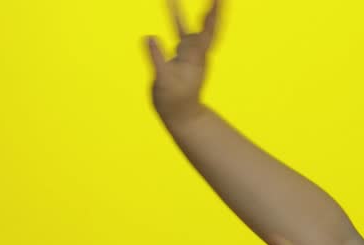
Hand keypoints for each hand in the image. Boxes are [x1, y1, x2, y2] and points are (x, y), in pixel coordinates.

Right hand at [144, 0, 221, 123]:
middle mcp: (197, 52)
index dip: (213, 15)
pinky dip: (176, 19)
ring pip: (191, 26)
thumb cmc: (174, 101)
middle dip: (212, 10)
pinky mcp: (182, 55)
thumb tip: (150, 36)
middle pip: (208, 27)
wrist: (181, 114)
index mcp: (196, 57)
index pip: (208, 31)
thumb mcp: (163, 81)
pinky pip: (180, 32)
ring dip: (187, 10)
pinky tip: (170, 6)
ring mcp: (190, 53)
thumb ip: (157, 58)